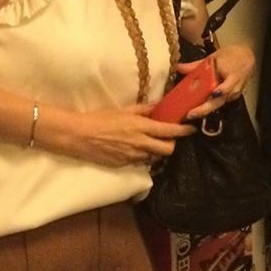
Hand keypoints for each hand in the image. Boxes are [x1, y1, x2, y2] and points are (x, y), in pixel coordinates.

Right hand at [73, 105, 192, 167]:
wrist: (80, 136)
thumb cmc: (100, 118)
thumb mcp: (123, 110)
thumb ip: (143, 109)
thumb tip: (158, 105)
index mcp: (141, 127)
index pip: (169, 131)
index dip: (183, 131)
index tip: (191, 129)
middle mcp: (140, 144)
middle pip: (167, 150)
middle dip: (172, 145)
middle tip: (170, 138)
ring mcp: (132, 157)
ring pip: (154, 158)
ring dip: (157, 152)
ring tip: (152, 144)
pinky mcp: (124, 165)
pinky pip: (140, 162)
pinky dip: (143, 157)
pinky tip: (136, 150)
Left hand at [182, 42, 255, 119]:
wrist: (247, 56)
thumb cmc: (231, 55)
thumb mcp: (213, 58)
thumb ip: (195, 65)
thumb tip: (179, 67)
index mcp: (230, 75)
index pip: (223, 88)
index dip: (215, 94)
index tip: (206, 96)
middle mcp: (233, 87)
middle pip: (219, 101)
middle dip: (204, 109)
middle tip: (191, 114)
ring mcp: (234, 93)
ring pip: (219, 104)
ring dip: (206, 109)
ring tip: (192, 113)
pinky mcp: (234, 96)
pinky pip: (221, 103)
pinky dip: (211, 106)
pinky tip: (200, 109)